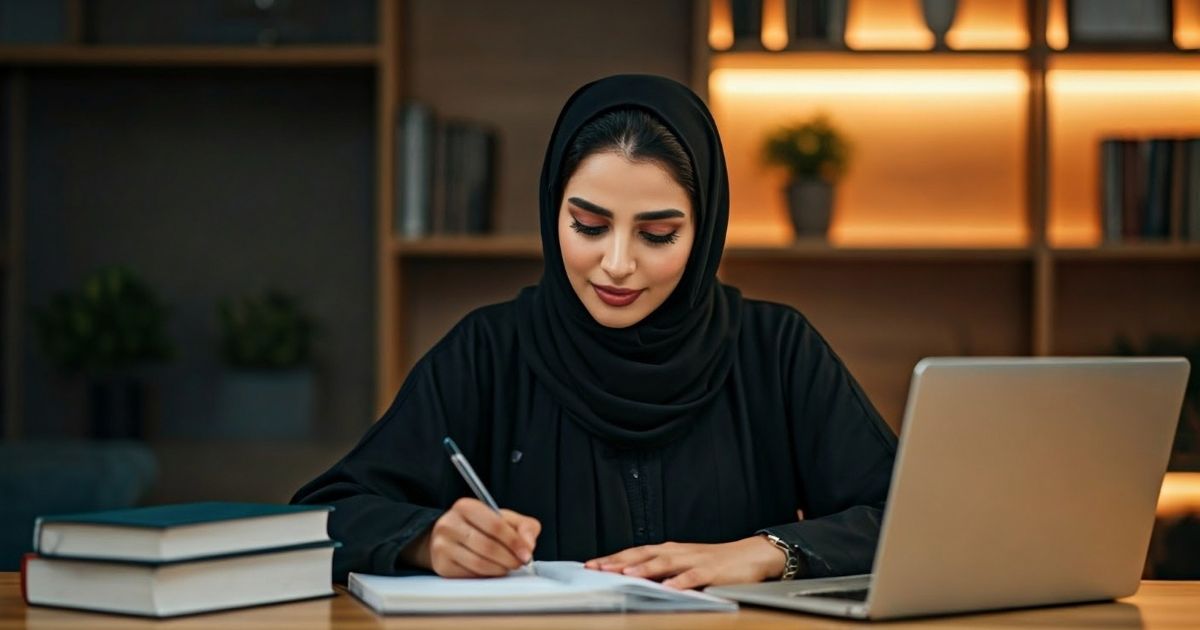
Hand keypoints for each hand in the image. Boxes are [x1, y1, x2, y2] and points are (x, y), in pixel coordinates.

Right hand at [403, 498, 540, 577]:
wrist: (449, 537)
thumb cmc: (480, 527)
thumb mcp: (503, 518)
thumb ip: (524, 527)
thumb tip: (528, 545)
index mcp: (465, 506)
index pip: (495, 525)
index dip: (514, 541)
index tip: (527, 553)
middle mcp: (449, 524)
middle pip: (487, 546)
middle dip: (509, 558)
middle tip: (519, 562)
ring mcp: (442, 546)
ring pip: (479, 563)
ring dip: (500, 569)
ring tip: (508, 566)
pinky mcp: (442, 565)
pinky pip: (470, 575)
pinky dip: (487, 575)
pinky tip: (493, 570)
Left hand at [584, 536, 785, 589]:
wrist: (751, 554)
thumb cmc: (716, 562)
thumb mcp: (685, 563)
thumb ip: (663, 570)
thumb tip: (634, 578)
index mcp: (670, 550)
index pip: (635, 552)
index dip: (613, 558)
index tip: (591, 565)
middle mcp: (678, 552)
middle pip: (643, 554)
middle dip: (619, 561)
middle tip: (597, 568)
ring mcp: (694, 561)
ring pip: (664, 563)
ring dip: (644, 568)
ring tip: (626, 574)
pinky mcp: (712, 572)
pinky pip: (693, 577)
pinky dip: (680, 581)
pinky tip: (669, 587)